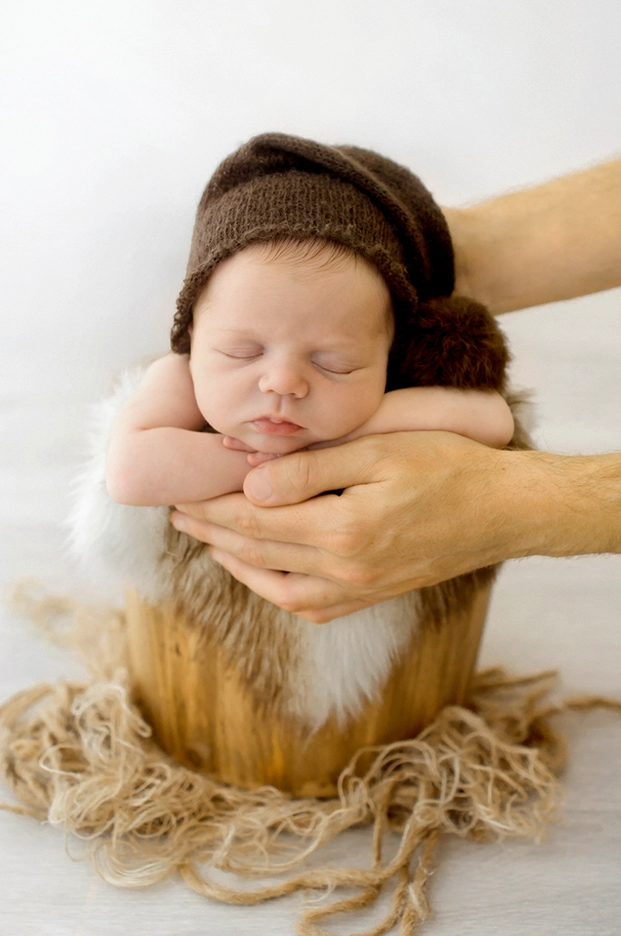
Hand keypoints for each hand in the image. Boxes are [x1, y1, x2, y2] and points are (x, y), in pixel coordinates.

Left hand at [170, 432, 532, 622]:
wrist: (502, 511)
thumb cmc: (449, 468)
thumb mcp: (380, 450)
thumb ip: (311, 469)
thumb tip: (251, 485)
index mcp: (343, 530)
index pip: (256, 519)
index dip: (213, 507)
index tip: (181, 494)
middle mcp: (346, 571)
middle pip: (258, 553)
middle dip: (212, 533)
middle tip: (180, 515)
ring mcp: (359, 591)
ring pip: (277, 587)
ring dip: (237, 565)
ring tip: (209, 542)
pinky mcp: (372, 596)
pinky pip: (309, 606)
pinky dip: (275, 590)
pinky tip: (262, 573)